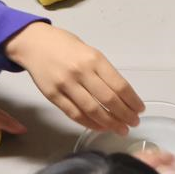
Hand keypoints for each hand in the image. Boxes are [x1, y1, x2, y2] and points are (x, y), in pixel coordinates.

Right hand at [2, 23, 144, 133]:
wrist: (34, 44)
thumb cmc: (65, 46)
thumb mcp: (89, 51)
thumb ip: (103, 71)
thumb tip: (121, 94)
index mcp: (94, 59)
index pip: (119, 85)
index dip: (132, 100)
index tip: (140, 109)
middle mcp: (81, 72)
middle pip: (108, 100)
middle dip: (125, 115)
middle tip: (134, 123)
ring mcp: (66, 85)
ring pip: (92, 110)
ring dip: (110, 123)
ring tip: (121, 129)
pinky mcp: (52, 96)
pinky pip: (74, 114)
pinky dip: (89, 123)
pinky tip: (101, 127)